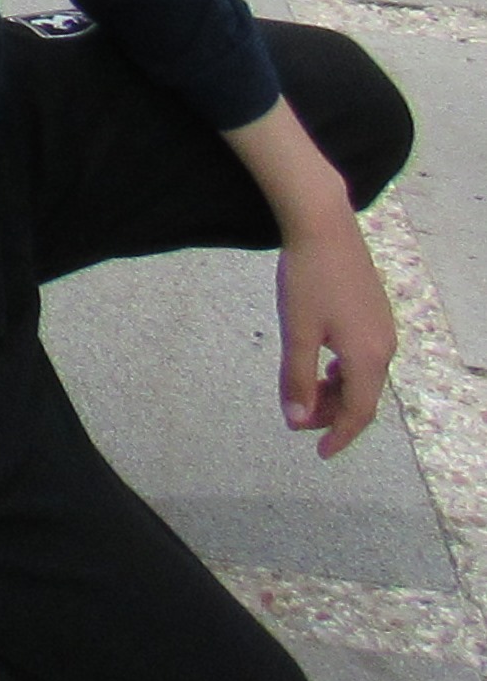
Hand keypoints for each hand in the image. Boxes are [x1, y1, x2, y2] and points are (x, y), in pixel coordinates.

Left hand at [277, 218, 398, 455]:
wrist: (325, 227)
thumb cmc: (308, 279)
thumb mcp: (297, 332)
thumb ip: (297, 378)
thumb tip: (297, 420)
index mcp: (368, 357)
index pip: (358, 413)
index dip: (339, 436)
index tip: (319, 453)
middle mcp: (384, 347)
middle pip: (362, 396)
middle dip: (331, 414)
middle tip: (296, 418)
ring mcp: (382, 329)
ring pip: (361, 377)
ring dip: (334, 392)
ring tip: (303, 394)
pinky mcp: (374, 314)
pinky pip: (362, 357)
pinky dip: (340, 371)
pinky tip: (319, 365)